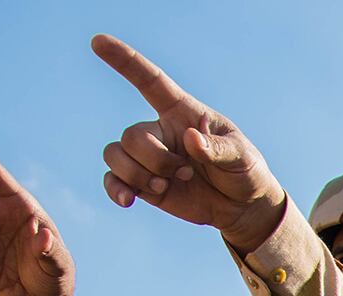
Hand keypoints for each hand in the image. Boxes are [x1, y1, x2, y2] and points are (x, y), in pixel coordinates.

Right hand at [89, 34, 286, 249]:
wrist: (241, 207)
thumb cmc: (244, 172)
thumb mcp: (242, 157)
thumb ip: (218, 149)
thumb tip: (191, 139)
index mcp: (183, 113)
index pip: (150, 81)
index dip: (124, 61)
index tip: (98, 41)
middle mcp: (160, 131)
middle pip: (132, 135)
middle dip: (156, 160)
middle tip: (187, 174)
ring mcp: (148, 157)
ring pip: (115, 154)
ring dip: (139, 175)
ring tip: (167, 187)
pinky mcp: (143, 183)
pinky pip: (113, 180)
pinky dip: (116, 189)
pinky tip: (129, 200)